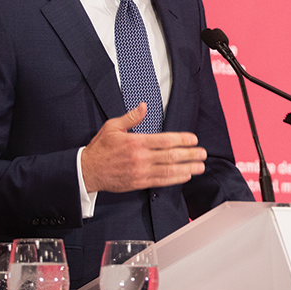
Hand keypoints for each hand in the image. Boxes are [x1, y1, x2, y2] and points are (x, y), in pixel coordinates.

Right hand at [80, 104, 206, 192]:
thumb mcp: (112, 127)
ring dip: (187, 169)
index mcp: (136, 142)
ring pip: (169, 171)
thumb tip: (143, 107)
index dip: (182, 140)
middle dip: (190, 155)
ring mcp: (140, 172)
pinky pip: (161, 181)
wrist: (87, 171)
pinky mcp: (138, 183)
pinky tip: (185, 176)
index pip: (165, 140)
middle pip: (171, 156)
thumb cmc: (100, 148)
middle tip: (203, 153)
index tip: (193, 139)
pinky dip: (175, 179)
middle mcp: (140, 158)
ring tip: (200, 167)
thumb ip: (131, 117)